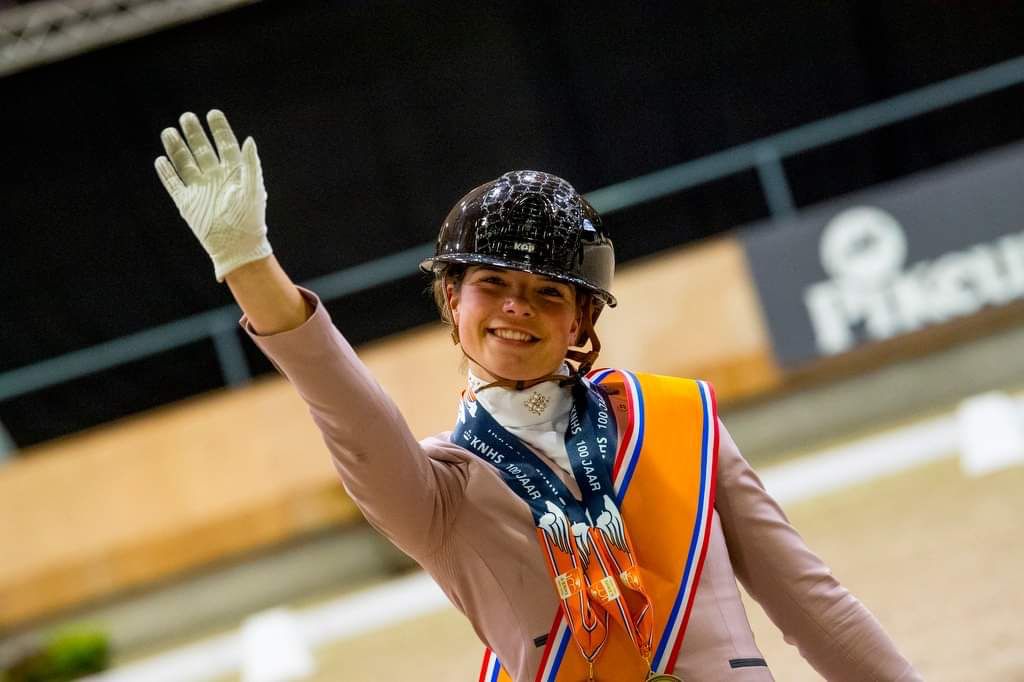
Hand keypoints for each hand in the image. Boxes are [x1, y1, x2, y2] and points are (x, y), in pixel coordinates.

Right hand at [155, 110, 272, 280]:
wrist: (238, 247)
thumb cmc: (250, 219)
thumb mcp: (254, 190)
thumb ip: (251, 165)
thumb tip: (249, 140)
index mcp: (234, 173)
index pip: (225, 145)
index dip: (219, 129)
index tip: (213, 113)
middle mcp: (215, 178)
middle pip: (202, 150)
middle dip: (194, 133)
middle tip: (187, 117)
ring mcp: (200, 189)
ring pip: (185, 163)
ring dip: (176, 148)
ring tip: (168, 131)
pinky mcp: (187, 203)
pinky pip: (174, 184)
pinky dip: (166, 173)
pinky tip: (160, 160)